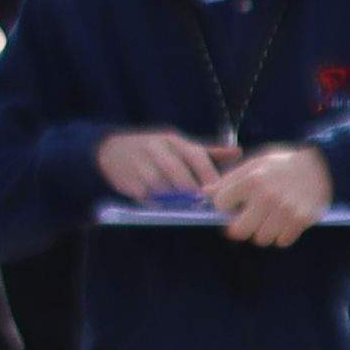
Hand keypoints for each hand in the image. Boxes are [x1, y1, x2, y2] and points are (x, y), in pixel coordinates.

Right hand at [93, 126, 224, 206]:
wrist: (111, 149)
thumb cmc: (157, 151)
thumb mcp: (180, 146)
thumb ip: (208, 152)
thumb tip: (237, 151)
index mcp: (173, 140)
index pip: (195, 155)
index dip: (208, 175)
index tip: (219, 192)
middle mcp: (155, 148)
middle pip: (176, 171)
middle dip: (191, 191)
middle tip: (204, 205)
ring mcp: (138, 162)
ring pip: (159, 185)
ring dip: (174, 200)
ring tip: (186, 209)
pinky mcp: (125, 178)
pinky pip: (144, 195)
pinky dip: (156, 204)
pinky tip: (164, 208)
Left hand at [205, 141, 336, 244]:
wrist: (323, 166)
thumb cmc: (283, 164)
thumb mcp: (255, 164)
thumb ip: (230, 179)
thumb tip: (205, 193)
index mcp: (252, 179)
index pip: (221, 204)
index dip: (225, 204)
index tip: (232, 203)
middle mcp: (267, 196)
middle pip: (239, 230)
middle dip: (240, 227)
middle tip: (246, 221)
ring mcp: (285, 210)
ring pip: (261, 239)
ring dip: (261, 233)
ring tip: (267, 221)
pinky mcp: (301, 220)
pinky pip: (282, 241)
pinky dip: (280, 236)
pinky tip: (282, 224)